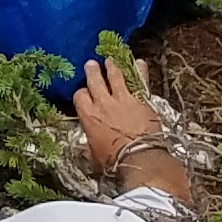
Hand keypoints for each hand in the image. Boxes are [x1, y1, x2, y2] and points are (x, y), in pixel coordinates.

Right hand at [72, 53, 170, 170]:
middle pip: (95, 81)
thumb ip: (87, 149)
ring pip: (115, 77)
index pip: (80, 97)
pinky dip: (139, 71)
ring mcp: (124, 100)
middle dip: (92, 71)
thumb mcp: (94, 157)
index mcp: (89, 117)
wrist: (140, 158)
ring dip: (112, 67)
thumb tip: (80, 150)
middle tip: (91, 64)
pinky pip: (139, 81)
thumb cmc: (114, 161)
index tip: (83, 93)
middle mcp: (104, 104)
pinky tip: (139, 62)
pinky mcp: (141, 100)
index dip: (81, 93)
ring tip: (110, 60)